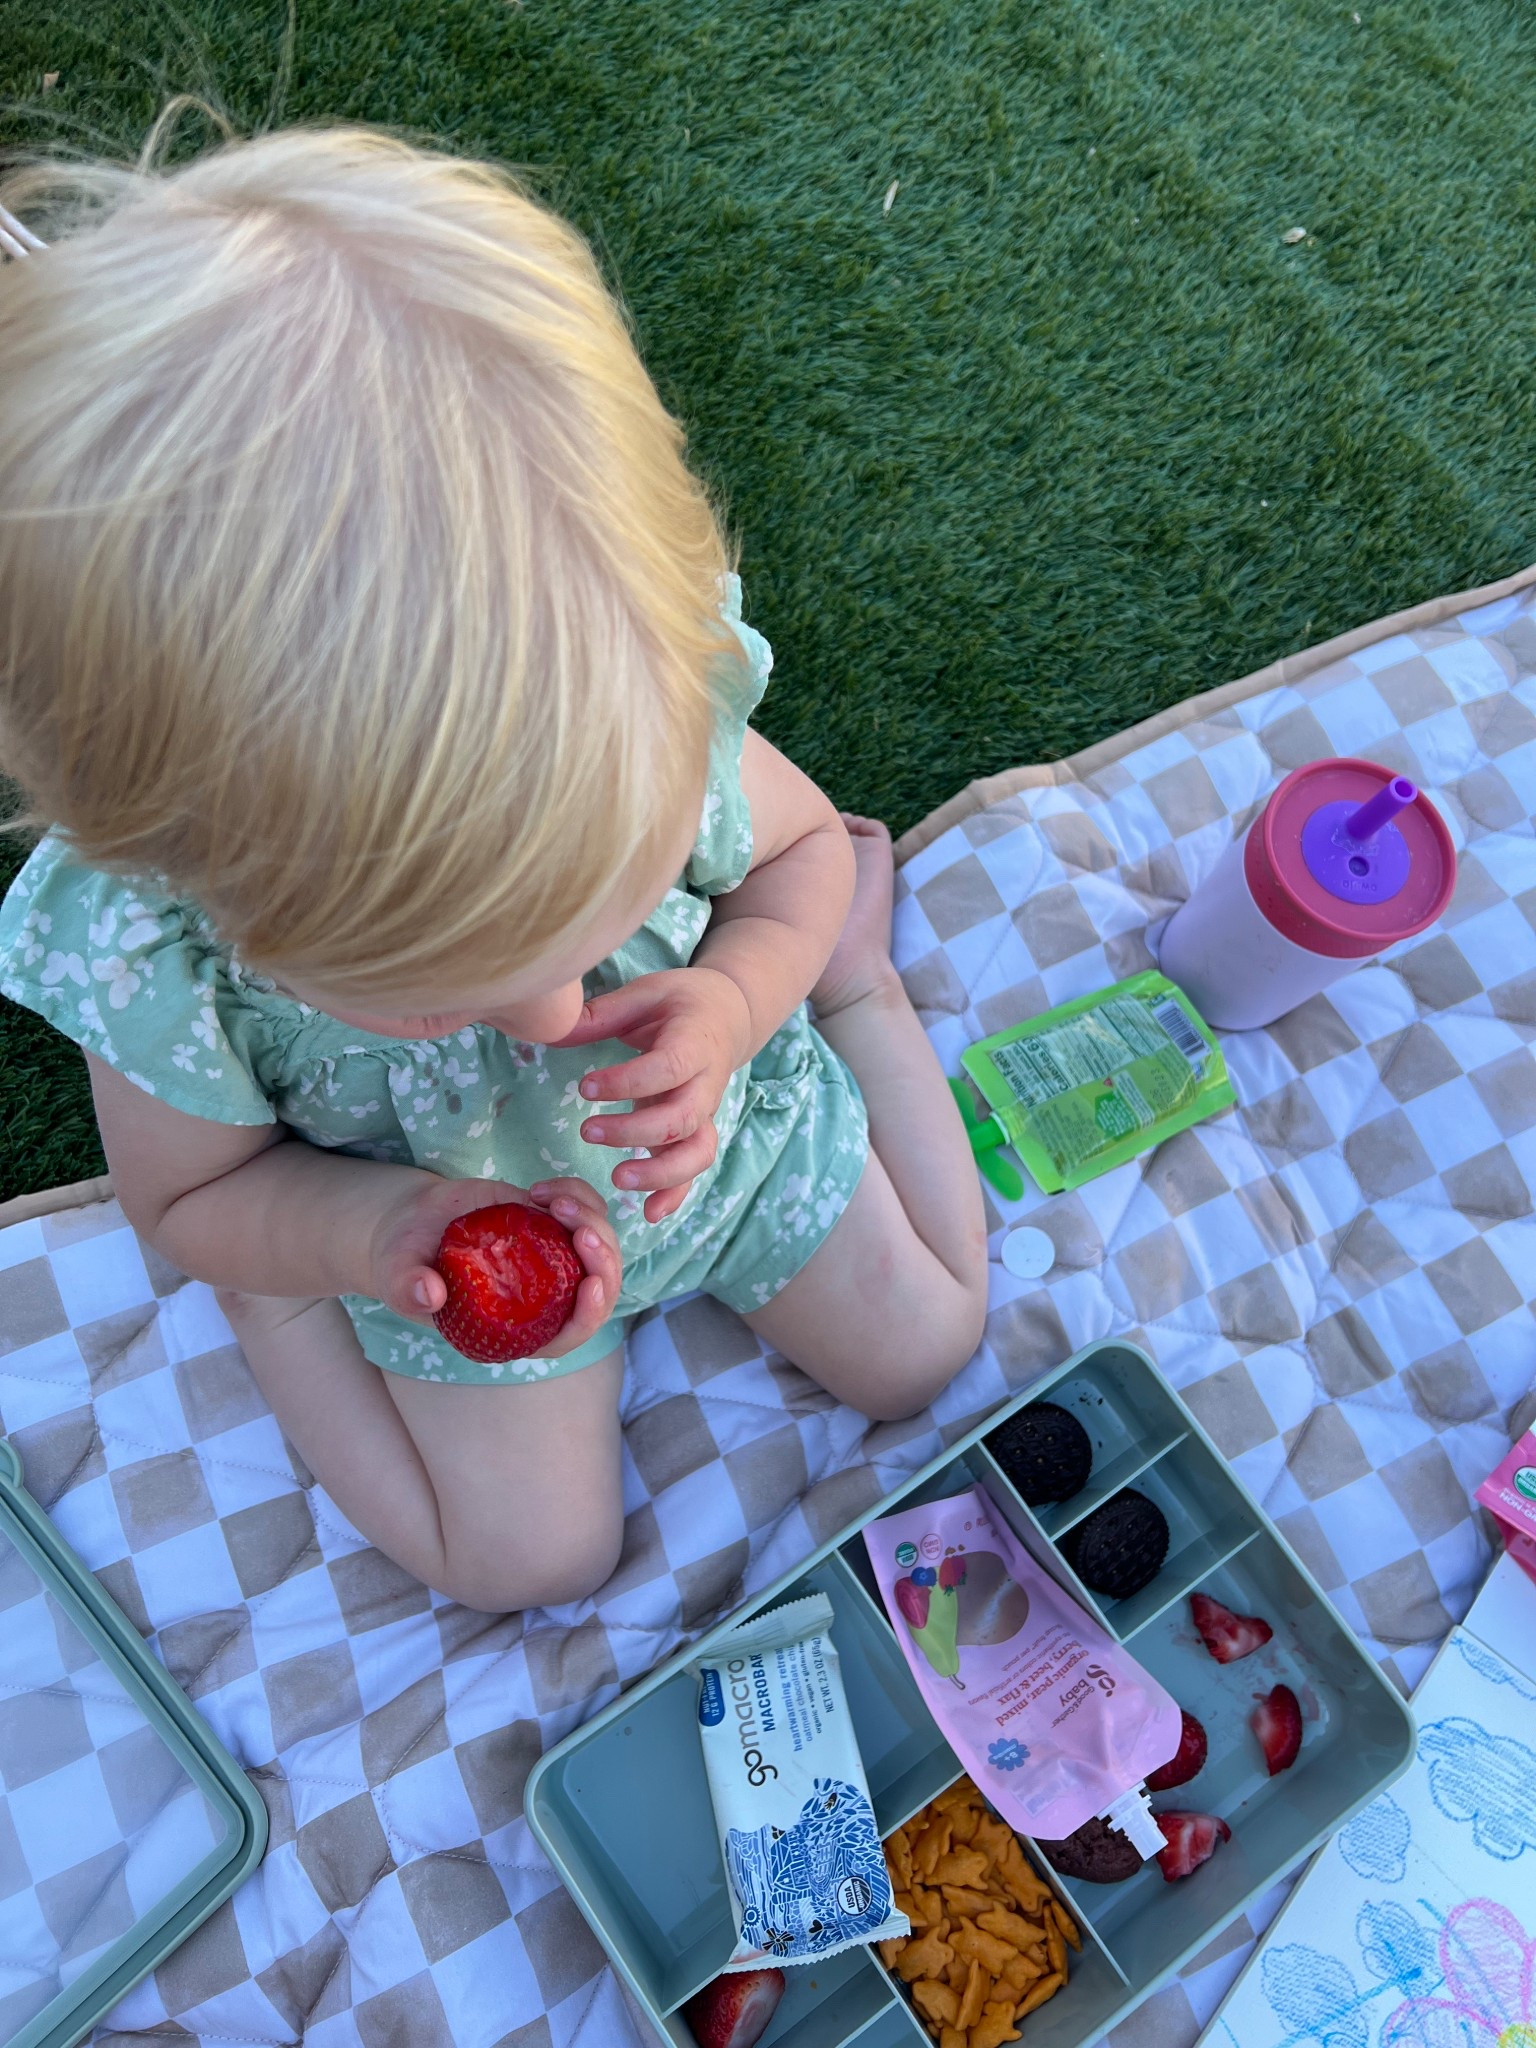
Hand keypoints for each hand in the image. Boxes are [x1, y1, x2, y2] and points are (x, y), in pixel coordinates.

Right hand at [366, 1171, 620, 1355]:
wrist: (412, 1223)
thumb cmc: (404, 1261)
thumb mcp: (397, 1276)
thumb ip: (410, 1290)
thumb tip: (428, 1293)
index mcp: (515, 1326)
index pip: (566, 1334)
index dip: (586, 1316)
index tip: (590, 1284)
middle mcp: (544, 1297)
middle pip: (598, 1290)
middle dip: (602, 1261)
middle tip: (580, 1228)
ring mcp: (554, 1260)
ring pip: (600, 1247)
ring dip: (590, 1220)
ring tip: (550, 1198)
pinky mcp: (553, 1226)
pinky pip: (586, 1211)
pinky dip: (577, 1195)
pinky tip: (541, 1188)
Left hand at [555, 967, 751, 1222]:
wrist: (730, 1015)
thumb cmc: (680, 1002)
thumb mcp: (645, 994)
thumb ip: (602, 1014)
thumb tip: (551, 1025)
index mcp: (694, 1043)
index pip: (667, 1068)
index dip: (628, 1082)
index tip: (585, 1087)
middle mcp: (706, 1084)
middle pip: (681, 1119)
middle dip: (635, 1133)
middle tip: (587, 1132)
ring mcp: (706, 1112)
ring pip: (696, 1152)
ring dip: (660, 1172)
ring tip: (617, 1180)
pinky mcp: (699, 1131)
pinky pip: (695, 1169)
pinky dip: (677, 1195)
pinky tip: (648, 1214)